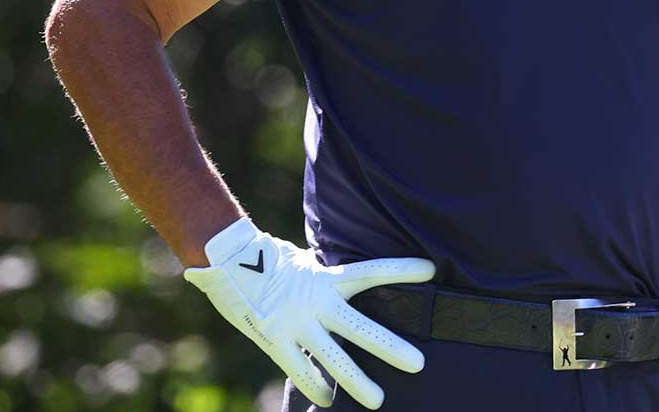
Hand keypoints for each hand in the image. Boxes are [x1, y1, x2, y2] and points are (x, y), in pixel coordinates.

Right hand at [184, 217, 434, 408]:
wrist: (228, 260)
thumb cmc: (271, 260)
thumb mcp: (307, 262)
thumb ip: (329, 278)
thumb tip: (352, 283)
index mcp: (327, 279)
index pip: (371, 272)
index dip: (400, 270)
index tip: (430, 270)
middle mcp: (317, 303)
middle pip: (362, 329)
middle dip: (390, 348)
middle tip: (420, 364)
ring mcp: (296, 324)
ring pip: (334, 360)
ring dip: (357, 382)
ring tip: (378, 400)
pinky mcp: (275, 340)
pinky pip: (301, 371)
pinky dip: (316, 388)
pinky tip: (329, 401)